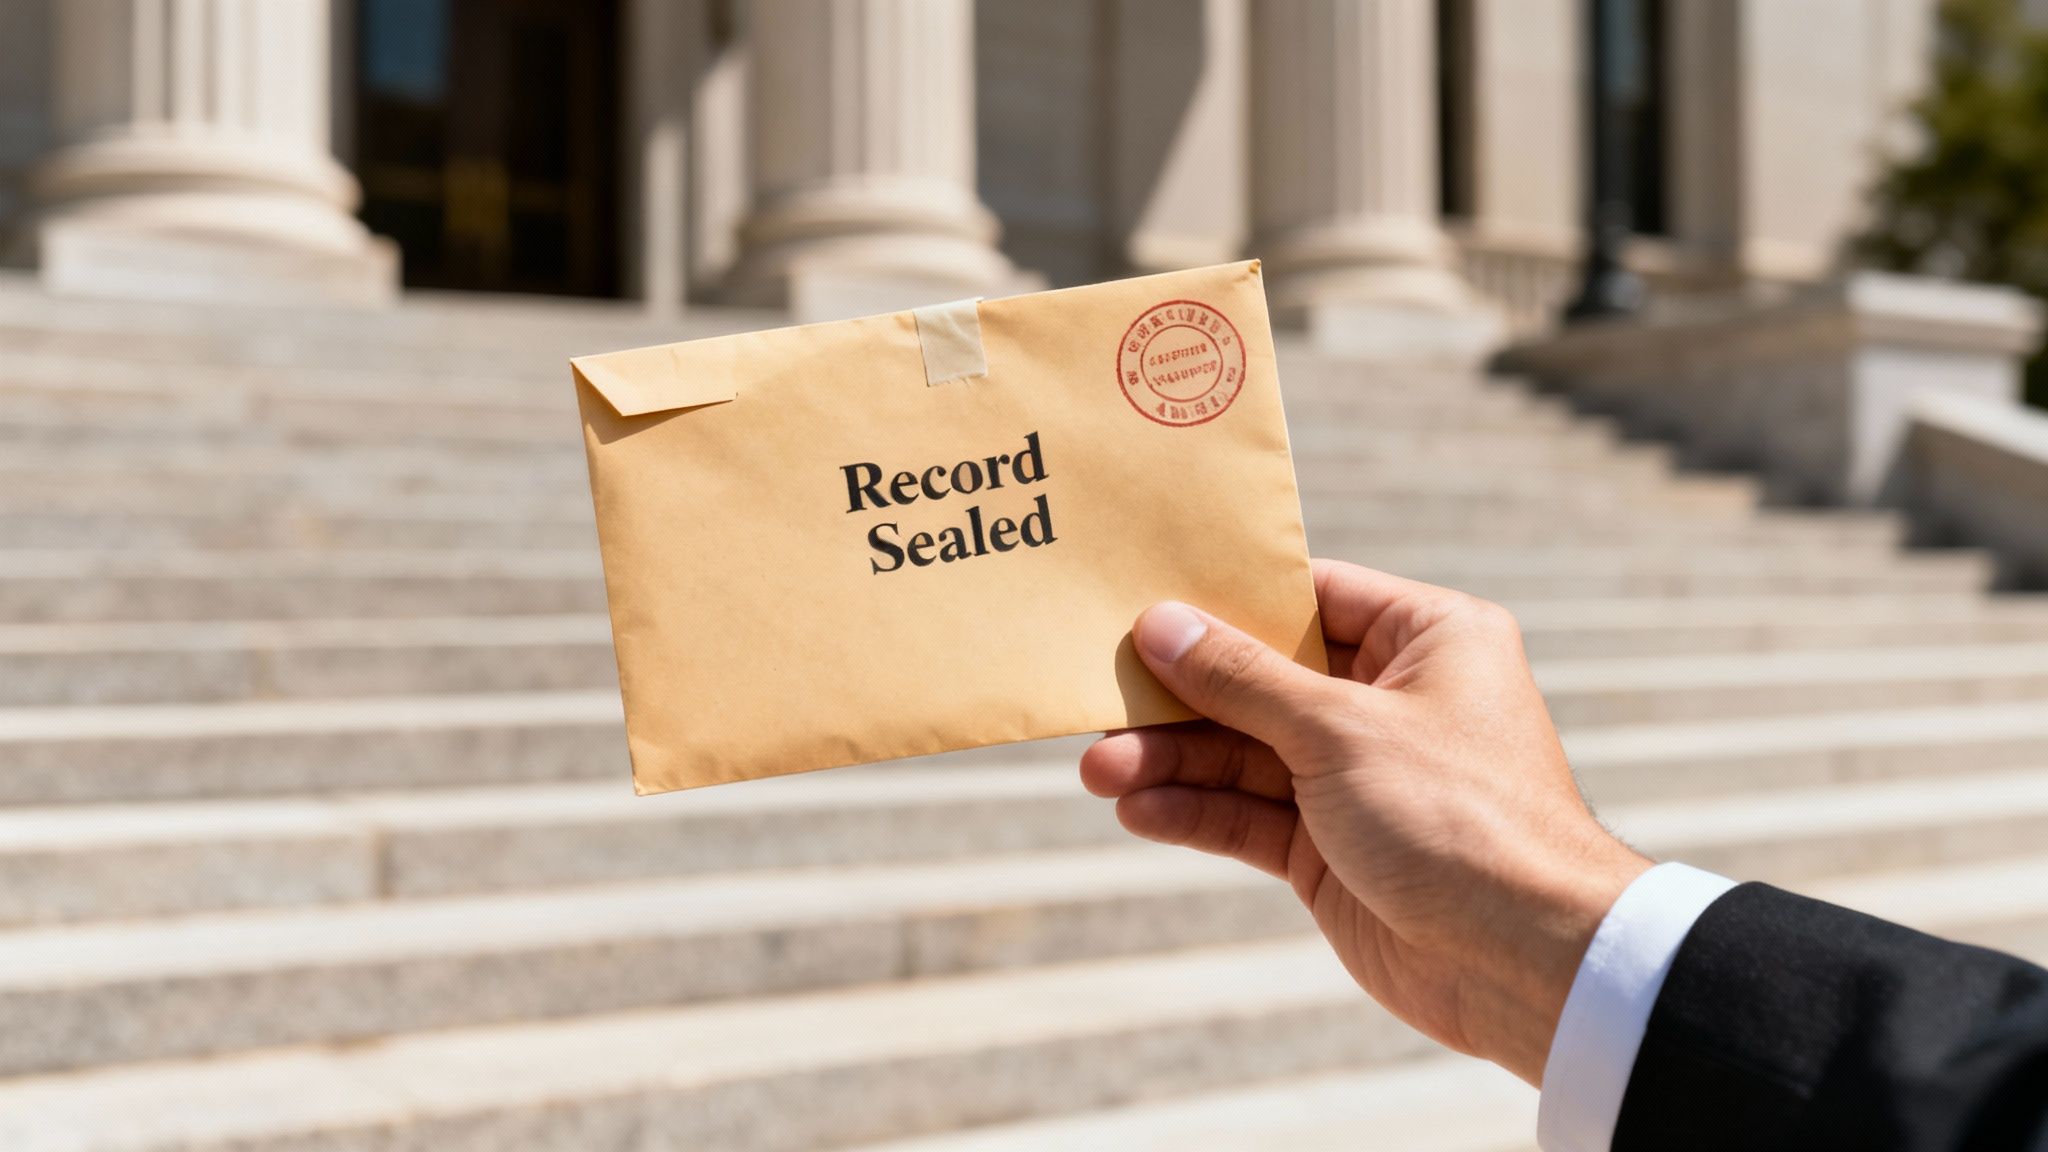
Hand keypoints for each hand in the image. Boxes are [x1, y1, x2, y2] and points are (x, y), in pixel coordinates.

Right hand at [1082, 559, 1650, 1084]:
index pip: (1309, 594)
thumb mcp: (1340, 729)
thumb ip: (1243, 679)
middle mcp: (1393, 699)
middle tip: (1098, 699)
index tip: (1144, 596)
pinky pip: (1251, 815)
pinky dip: (1198, 811)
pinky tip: (1139, 809)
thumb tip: (1162, 624)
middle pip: (1262, 678)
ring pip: (1246, 753)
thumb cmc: (1459, 815)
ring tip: (1098, 771)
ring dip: (1173, 760)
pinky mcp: (1334, 847)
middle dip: (1181, 696)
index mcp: (1427, 638)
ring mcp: (1360, 777)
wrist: (1526, 962)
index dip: (1226, 598)